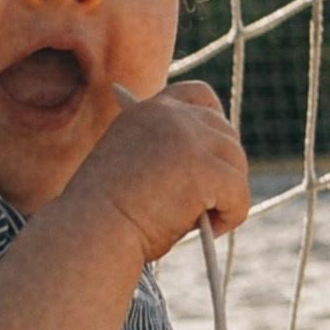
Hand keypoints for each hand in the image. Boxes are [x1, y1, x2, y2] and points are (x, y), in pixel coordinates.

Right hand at [75, 80, 250, 265]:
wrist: (90, 233)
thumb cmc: (104, 218)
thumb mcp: (133, 170)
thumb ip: (167, 156)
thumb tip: (216, 168)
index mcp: (147, 112)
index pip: (200, 96)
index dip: (214, 124)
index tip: (212, 156)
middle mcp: (169, 115)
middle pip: (226, 134)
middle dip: (223, 170)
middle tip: (207, 205)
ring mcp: (188, 137)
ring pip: (236, 164)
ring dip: (227, 197)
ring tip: (203, 223)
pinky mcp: (204, 167)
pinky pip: (240, 193)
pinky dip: (231, 217)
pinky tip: (207, 231)